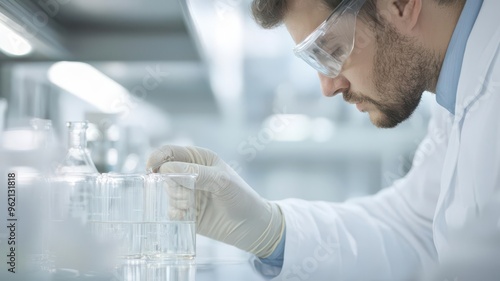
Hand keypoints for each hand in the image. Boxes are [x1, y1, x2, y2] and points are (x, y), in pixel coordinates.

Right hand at [147, 145, 284, 257]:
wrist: (252, 226)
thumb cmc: (241, 197)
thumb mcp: (221, 181)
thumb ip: (196, 173)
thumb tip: (166, 169)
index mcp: (199, 158)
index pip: (171, 152)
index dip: (157, 158)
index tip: (151, 169)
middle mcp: (191, 173)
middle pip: (164, 173)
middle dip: (169, 183)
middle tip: (182, 193)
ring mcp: (188, 192)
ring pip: (166, 192)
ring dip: (174, 199)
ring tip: (189, 205)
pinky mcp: (186, 212)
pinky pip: (170, 210)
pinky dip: (174, 212)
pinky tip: (185, 215)